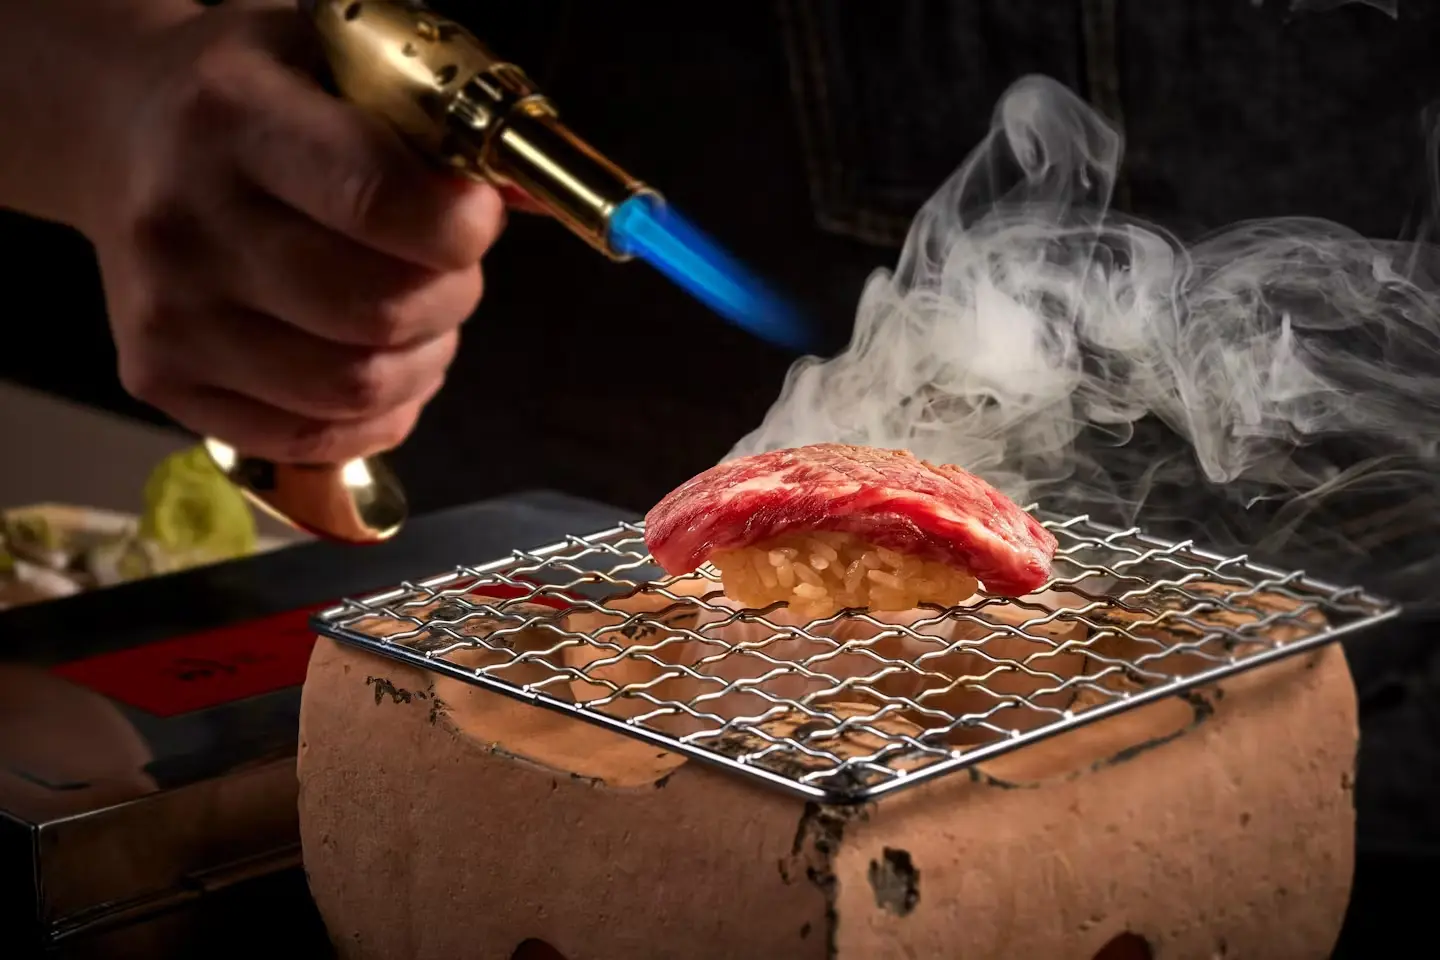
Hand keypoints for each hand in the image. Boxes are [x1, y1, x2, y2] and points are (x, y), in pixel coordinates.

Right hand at [86, 1, 506, 463]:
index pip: (375, 199)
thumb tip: (524, 200)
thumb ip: (431, 120)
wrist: (123, 132)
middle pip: (377, 312)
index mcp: (233, 118)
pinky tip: (379, 363)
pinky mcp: (160, 380)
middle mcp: (185, 221)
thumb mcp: (341, 59)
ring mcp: (168, 314)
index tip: (478, 216)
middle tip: (450, 267)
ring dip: (423, 360)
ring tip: (418, 315)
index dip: (459, 226)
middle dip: (451, 296)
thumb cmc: (261, 94)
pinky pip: (313, 437)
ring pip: (355, 389)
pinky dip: (378, 414)